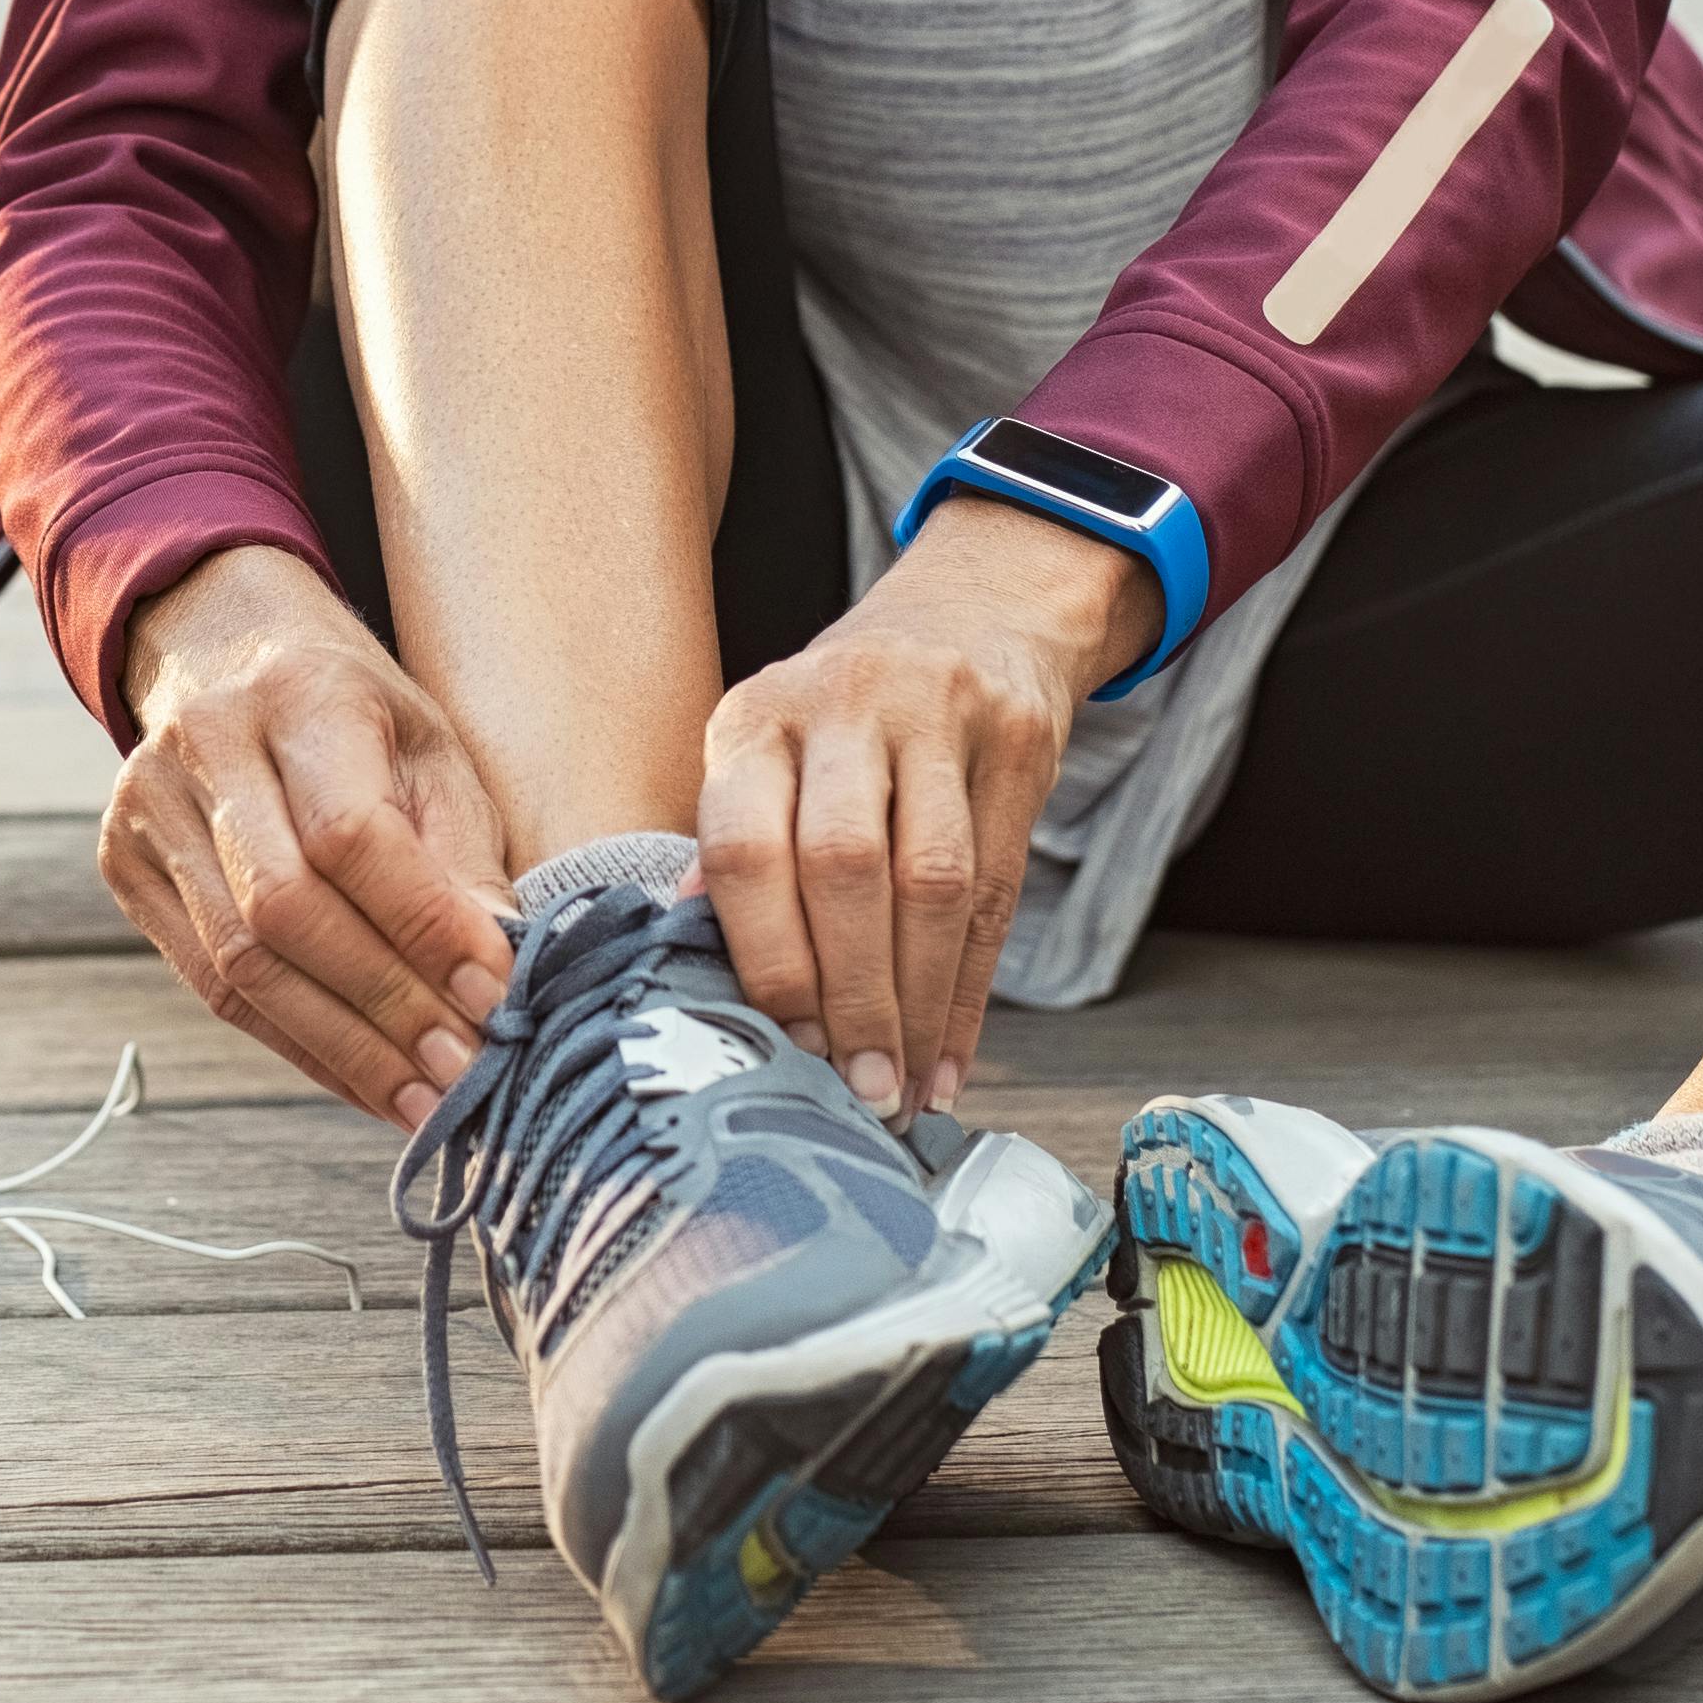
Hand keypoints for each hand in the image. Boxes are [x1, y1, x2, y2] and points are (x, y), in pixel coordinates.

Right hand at [98, 546, 517, 1128]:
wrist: (225, 648)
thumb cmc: (354, 708)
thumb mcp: (430, 747)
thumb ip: (462, 854)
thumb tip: (502, 972)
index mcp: (298, 694)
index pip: (351, 832)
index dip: (422, 927)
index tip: (494, 996)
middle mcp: (206, 746)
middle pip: (284, 910)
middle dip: (385, 1008)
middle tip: (465, 1073)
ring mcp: (148, 808)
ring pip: (239, 962)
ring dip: (342, 1048)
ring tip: (423, 1099)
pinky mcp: (125, 864)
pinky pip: (210, 983)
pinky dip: (295, 1043)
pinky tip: (361, 1078)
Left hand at [699, 500, 1151, 1118]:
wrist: (973, 612)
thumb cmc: (847, 721)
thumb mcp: (772, 754)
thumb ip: (735, 848)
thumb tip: (684, 958)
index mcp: (756, 717)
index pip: (744, 846)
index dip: (766, 958)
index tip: (780, 1045)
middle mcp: (841, 702)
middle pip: (844, 867)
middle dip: (850, 996)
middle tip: (854, 1089)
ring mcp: (938, 712)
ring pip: (932, 883)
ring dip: (916, 1005)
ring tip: (900, 1090)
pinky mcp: (1018, 738)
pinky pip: (999, 889)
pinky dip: (970, 991)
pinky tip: (950, 1058)